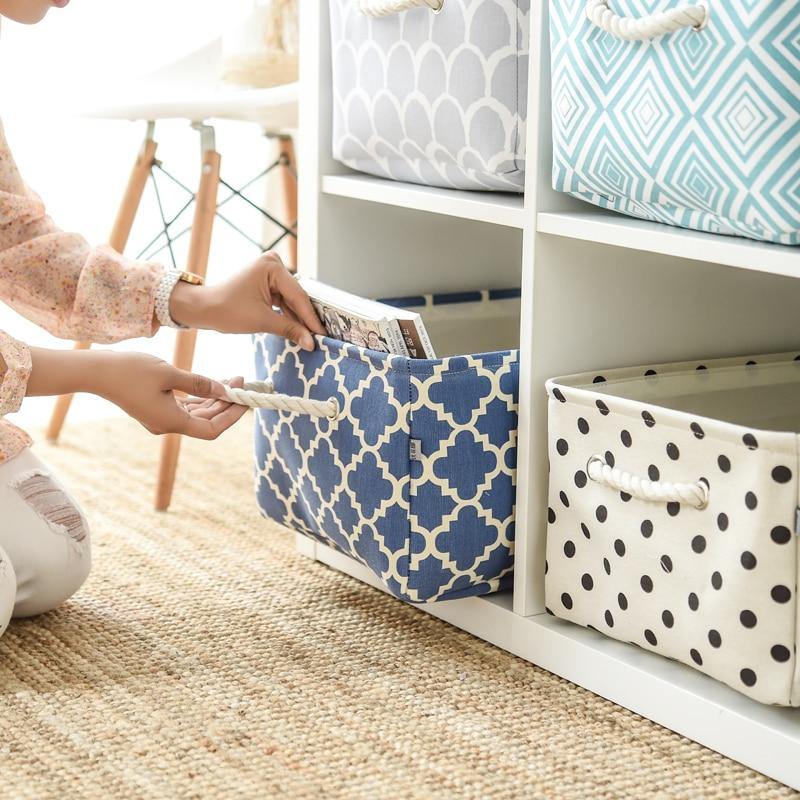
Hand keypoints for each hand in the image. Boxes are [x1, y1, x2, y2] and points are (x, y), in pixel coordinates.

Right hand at [91, 353, 248, 438]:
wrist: (96, 371)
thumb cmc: (130, 371)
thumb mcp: (170, 374)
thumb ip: (200, 383)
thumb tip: (224, 390)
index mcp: (171, 422)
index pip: (212, 430)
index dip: (231, 417)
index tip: (244, 400)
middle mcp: (167, 425)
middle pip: (207, 421)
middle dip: (226, 403)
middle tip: (241, 382)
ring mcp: (161, 417)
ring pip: (197, 413)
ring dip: (216, 399)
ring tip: (232, 380)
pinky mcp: (156, 408)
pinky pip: (185, 406)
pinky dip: (201, 397)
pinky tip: (213, 383)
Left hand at [169, 252, 324, 350]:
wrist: (203, 309)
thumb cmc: (226, 310)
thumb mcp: (262, 321)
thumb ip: (290, 330)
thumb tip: (311, 342)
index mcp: (272, 266)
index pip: (298, 297)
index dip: (311, 319)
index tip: (323, 336)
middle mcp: (273, 263)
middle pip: (296, 297)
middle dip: (305, 319)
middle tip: (320, 339)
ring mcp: (269, 271)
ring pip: (291, 300)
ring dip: (298, 318)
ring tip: (310, 337)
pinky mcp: (266, 281)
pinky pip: (283, 300)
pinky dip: (288, 314)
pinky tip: (298, 329)